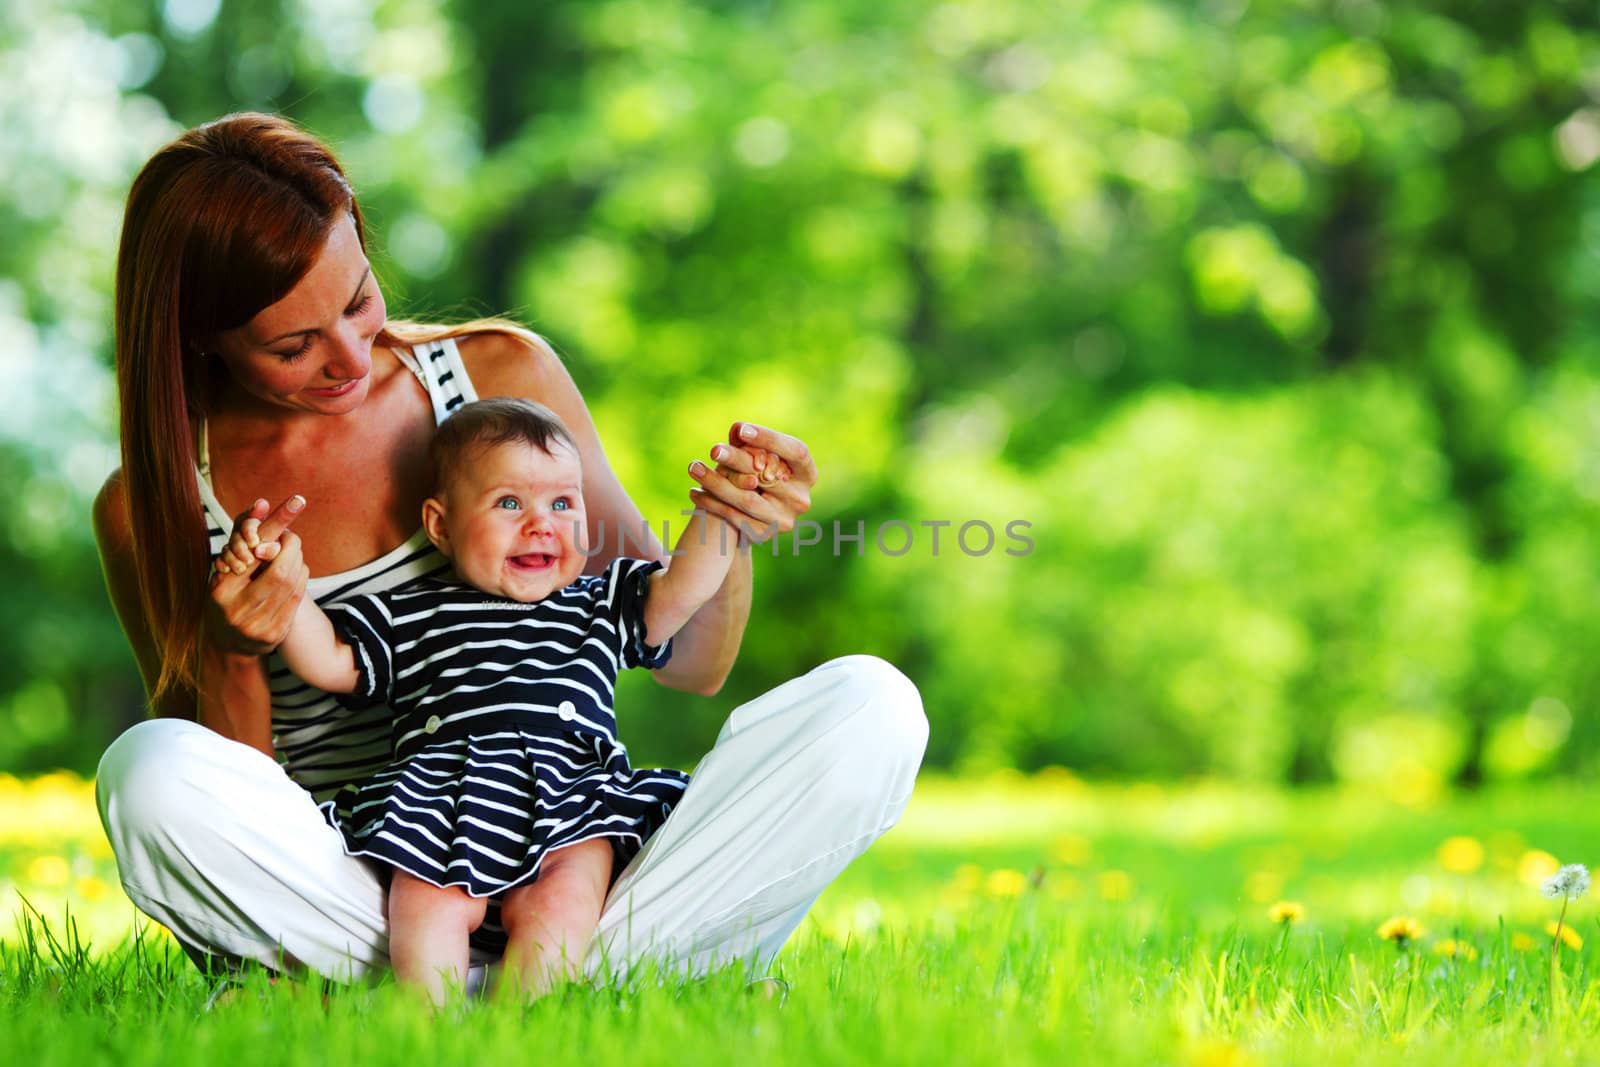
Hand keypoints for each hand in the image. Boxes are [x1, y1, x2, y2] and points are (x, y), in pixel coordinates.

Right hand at [205, 496, 308, 654]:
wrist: (228, 644)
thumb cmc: (226, 597)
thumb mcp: (224, 571)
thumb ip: (243, 540)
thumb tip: (263, 503)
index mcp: (220, 591)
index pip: (253, 554)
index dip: (276, 527)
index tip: (296, 501)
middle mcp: (237, 611)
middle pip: (280, 571)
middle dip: (291, 548)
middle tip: (292, 537)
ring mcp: (257, 626)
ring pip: (292, 583)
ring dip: (298, 562)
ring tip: (293, 553)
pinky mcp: (275, 635)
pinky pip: (297, 598)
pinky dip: (301, 578)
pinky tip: (297, 571)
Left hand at [687, 422, 815, 543]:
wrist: (750, 515)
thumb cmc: (755, 473)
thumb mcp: (753, 455)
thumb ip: (746, 441)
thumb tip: (736, 429)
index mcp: (807, 473)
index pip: (796, 451)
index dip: (769, 439)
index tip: (741, 430)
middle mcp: (801, 499)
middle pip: (767, 475)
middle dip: (736, 459)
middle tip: (713, 449)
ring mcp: (785, 520)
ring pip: (747, 499)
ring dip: (717, 483)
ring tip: (694, 468)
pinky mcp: (764, 534)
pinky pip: (734, 517)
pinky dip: (713, 503)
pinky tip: (694, 492)